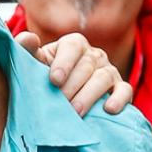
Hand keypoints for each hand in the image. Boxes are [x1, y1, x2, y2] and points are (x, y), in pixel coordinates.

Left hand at [14, 29, 132, 115]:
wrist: (62, 99)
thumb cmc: (45, 77)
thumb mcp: (35, 64)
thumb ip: (28, 51)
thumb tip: (26, 39)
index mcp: (73, 45)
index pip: (72, 46)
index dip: (64, 62)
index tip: (54, 80)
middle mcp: (94, 55)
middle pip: (87, 65)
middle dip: (72, 85)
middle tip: (60, 103)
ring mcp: (109, 70)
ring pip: (103, 78)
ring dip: (89, 96)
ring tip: (75, 112)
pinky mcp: (120, 88)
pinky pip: (125, 90)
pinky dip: (119, 99)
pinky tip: (108, 109)